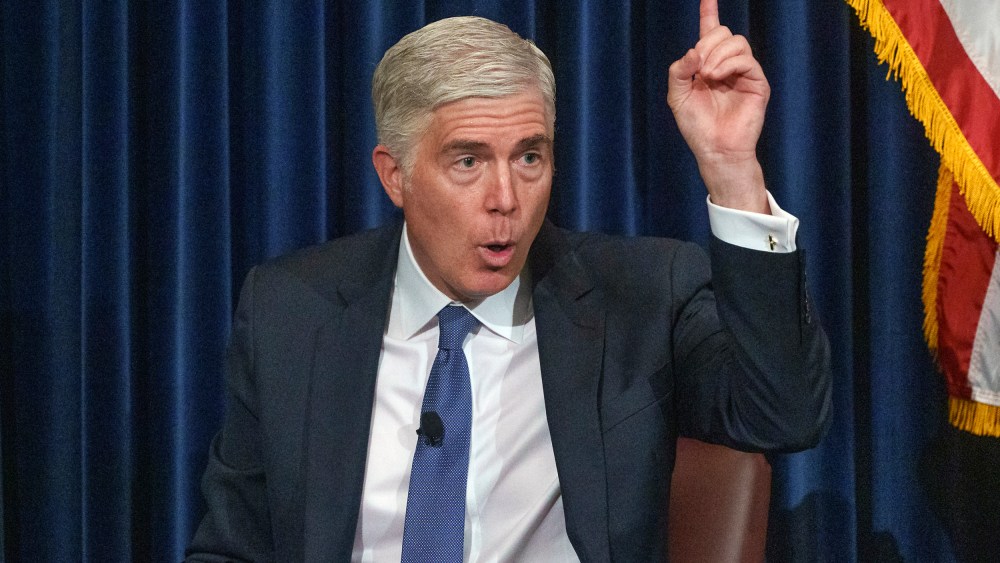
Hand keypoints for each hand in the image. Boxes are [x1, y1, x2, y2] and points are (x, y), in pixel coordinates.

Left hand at [667, 0, 769, 212]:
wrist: (714, 148)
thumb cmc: (696, 126)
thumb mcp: (677, 95)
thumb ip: (679, 70)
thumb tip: (695, 51)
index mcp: (708, 65)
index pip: (710, 32)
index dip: (709, 12)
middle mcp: (728, 65)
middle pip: (724, 33)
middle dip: (707, 43)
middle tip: (698, 68)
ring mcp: (745, 73)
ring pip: (736, 42)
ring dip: (717, 54)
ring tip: (706, 75)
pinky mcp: (757, 83)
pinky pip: (746, 59)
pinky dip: (728, 64)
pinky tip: (716, 77)